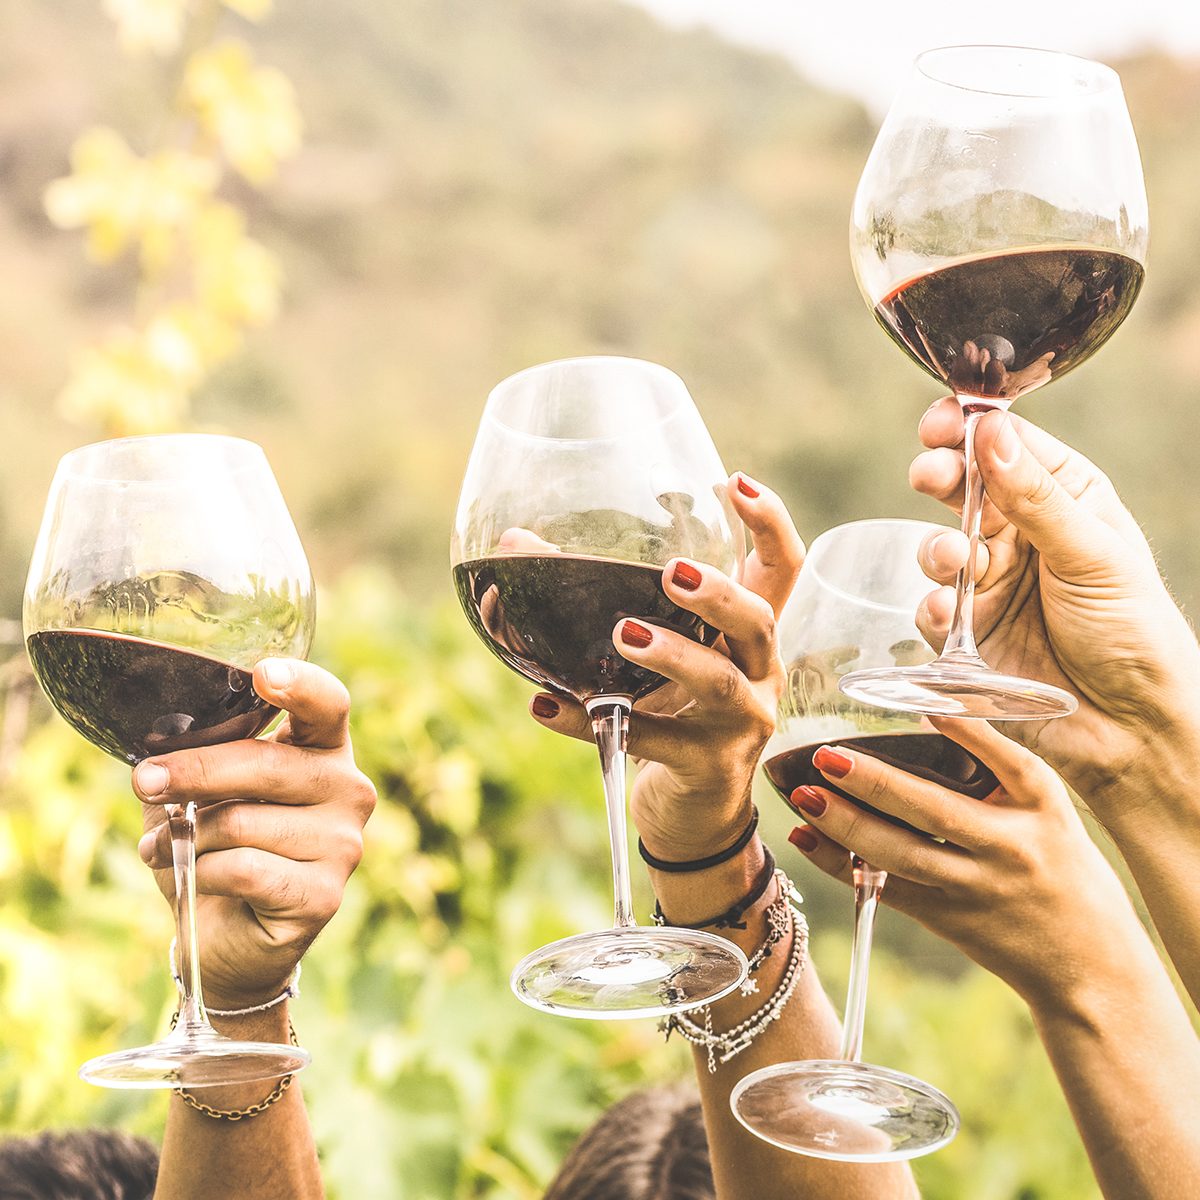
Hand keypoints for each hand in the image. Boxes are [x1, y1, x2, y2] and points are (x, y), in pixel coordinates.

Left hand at [134, 659, 375, 1009]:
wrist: (226, 940)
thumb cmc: (216, 850)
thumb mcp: (203, 793)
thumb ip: (196, 760)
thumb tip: (157, 744)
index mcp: (325, 751)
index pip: (327, 705)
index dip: (299, 686)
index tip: (262, 674)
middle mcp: (349, 790)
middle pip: (268, 764)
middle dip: (193, 772)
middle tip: (145, 781)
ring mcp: (344, 845)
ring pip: (243, 822)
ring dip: (185, 837)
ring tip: (162, 848)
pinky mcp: (324, 895)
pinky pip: (242, 870)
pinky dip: (199, 873)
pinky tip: (189, 879)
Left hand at [529, 474, 802, 860]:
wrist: (693, 816)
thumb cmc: (672, 715)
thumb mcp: (654, 658)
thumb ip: (603, 600)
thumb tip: (514, 543)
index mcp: (750, 635)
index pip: (783, 569)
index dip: (770, 524)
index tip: (736, 482)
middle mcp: (758, 673)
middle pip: (759, 621)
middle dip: (720, 594)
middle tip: (672, 573)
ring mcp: (739, 724)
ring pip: (718, 683)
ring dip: (673, 655)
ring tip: (623, 633)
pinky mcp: (706, 769)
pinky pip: (648, 742)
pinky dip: (589, 723)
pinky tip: (544, 707)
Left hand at [786, 716, 1132, 1004]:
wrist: (1088, 964)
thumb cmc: (1062, 865)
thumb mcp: (1048, 808)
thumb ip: (1000, 763)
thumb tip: (933, 708)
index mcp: (1040, 808)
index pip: (1009, 762)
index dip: (969, 733)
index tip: (927, 703)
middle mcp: (1008, 848)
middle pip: (934, 813)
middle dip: (876, 783)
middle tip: (827, 756)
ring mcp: (973, 888)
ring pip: (900, 855)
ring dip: (846, 826)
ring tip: (805, 795)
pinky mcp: (945, 918)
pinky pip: (884, 888)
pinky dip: (839, 864)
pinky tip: (805, 837)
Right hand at [910, 397, 1199, 802]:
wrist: (1132, 729)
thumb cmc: (1134, 633)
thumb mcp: (1093, 555)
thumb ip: (1035, 498)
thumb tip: (990, 430)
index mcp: (1066, 499)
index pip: (1008, 446)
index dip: (969, 428)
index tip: (939, 422)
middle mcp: (1023, 535)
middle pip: (962, 488)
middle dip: (939, 477)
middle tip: (929, 475)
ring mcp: (991, 584)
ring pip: (939, 547)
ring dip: (937, 549)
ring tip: (952, 562)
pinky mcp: (966, 635)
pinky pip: (931, 609)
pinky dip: (933, 608)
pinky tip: (947, 615)